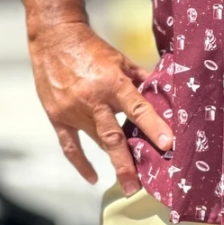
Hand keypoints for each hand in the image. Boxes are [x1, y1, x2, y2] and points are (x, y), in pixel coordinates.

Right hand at [28, 21, 172, 190]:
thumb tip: (160, 90)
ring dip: (111, 162)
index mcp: (112, 82)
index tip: (167, 143)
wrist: (56, 38)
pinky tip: (92, 177)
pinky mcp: (57, 116)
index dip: (153, 126)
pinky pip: (70, 146)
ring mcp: (73, 111)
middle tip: (138, 186)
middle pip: (113, 137)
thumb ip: (139, 78)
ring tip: (126, 182)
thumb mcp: (120, 59)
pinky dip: (81, 164)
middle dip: (127, 163)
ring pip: (96, 142)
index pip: (137, 108)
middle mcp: (93, 100)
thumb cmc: (92, 48)